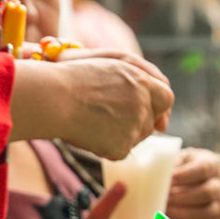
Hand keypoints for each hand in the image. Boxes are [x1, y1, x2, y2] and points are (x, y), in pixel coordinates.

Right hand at [27, 51, 173, 159]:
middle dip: (137, 121)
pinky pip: (120, 151)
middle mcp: (143, 105)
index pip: (166, 98)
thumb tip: (159, 115)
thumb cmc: (73, 78)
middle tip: (110, 117)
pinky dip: (107, 146)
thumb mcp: (110, 67)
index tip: (152, 113)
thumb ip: (138, 82)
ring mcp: (134, 128)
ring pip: (137, 137)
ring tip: (94, 120)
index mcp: (142, 82)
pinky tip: (88, 133)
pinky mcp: (121, 147)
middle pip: (151, 121)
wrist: (53, 97)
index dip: (158, 106)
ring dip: (122, 133)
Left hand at [165, 149, 219, 218]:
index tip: (170, 177)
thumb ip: (168, 164)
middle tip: (164, 197)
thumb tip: (152, 173)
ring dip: (183, 213)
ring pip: (206, 212)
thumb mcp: (176, 159)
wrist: (187, 184)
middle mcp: (216, 185)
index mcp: (209, 164)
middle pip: (208, 192)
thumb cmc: (177, 169)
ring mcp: (214, 205)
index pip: (203, 168)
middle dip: (183, 196)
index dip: (187, 174)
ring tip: (164, 210)